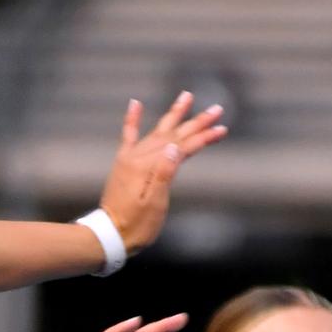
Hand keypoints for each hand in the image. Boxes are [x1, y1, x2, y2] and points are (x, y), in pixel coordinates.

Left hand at [98, 91, 228, 254]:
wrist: (110, 235)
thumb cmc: (136, 225)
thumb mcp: (155, 204)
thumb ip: (164, 175)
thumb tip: (175, 148)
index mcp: (148, 167)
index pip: (181, 147)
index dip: (202, 138)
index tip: (222, 130)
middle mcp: (138, 158)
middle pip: (173, 135)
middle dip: (196, 123)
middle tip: (217, 110)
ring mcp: (130, 159)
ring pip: (158, 132)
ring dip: (174, 116)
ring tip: (187, 97)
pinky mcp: (123, 164)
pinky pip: (129, 136)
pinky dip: (132, 119)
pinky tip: (135, 103)